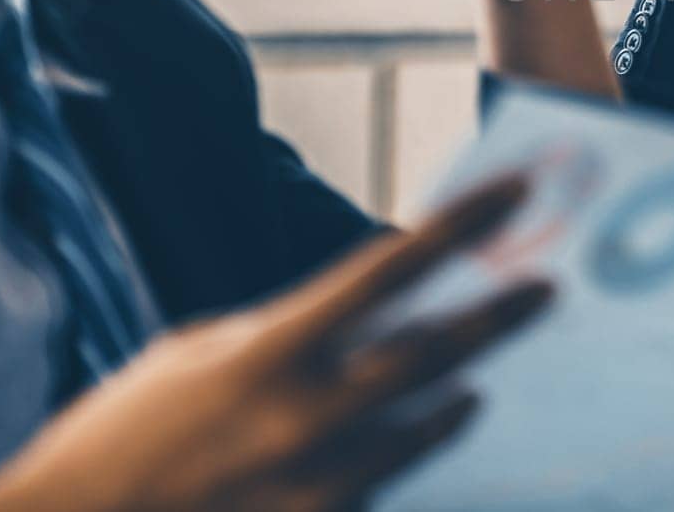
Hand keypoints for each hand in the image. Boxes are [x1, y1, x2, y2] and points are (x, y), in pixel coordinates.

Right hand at [0, 174, 551, 511]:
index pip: (392, 269)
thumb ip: (292, 331)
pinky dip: (403, 457)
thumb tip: (384, 320)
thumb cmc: (126, 432)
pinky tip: (413, 442)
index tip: (516, 190)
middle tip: (548, 289)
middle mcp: (306, 414)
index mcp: (271, 349)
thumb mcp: (201, 353)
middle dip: (500, 314)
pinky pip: (387, 487)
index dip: (463, 224)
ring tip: (472, 385)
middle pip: (437, 352)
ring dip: (455, 397)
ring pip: (427, 427)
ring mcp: (317, 483)